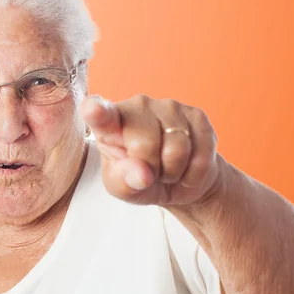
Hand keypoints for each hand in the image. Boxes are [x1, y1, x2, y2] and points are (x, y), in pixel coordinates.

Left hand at [81, 94, 222, 206]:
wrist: (178, 181)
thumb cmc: (138, 179)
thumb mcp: (122, 188)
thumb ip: (124, 181)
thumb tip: (143, 174)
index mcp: (109, 122)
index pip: (101, 113)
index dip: (97, 111)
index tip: (93, 110)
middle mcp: (137, 106)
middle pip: (145, 144)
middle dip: (151, 169)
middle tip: (150, 172)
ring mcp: (169, 106)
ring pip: (177, 149)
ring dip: (174, 171)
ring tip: (168, 169)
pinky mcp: (197, 115)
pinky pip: (201, 153)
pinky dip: (194, 172)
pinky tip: (187, 166)